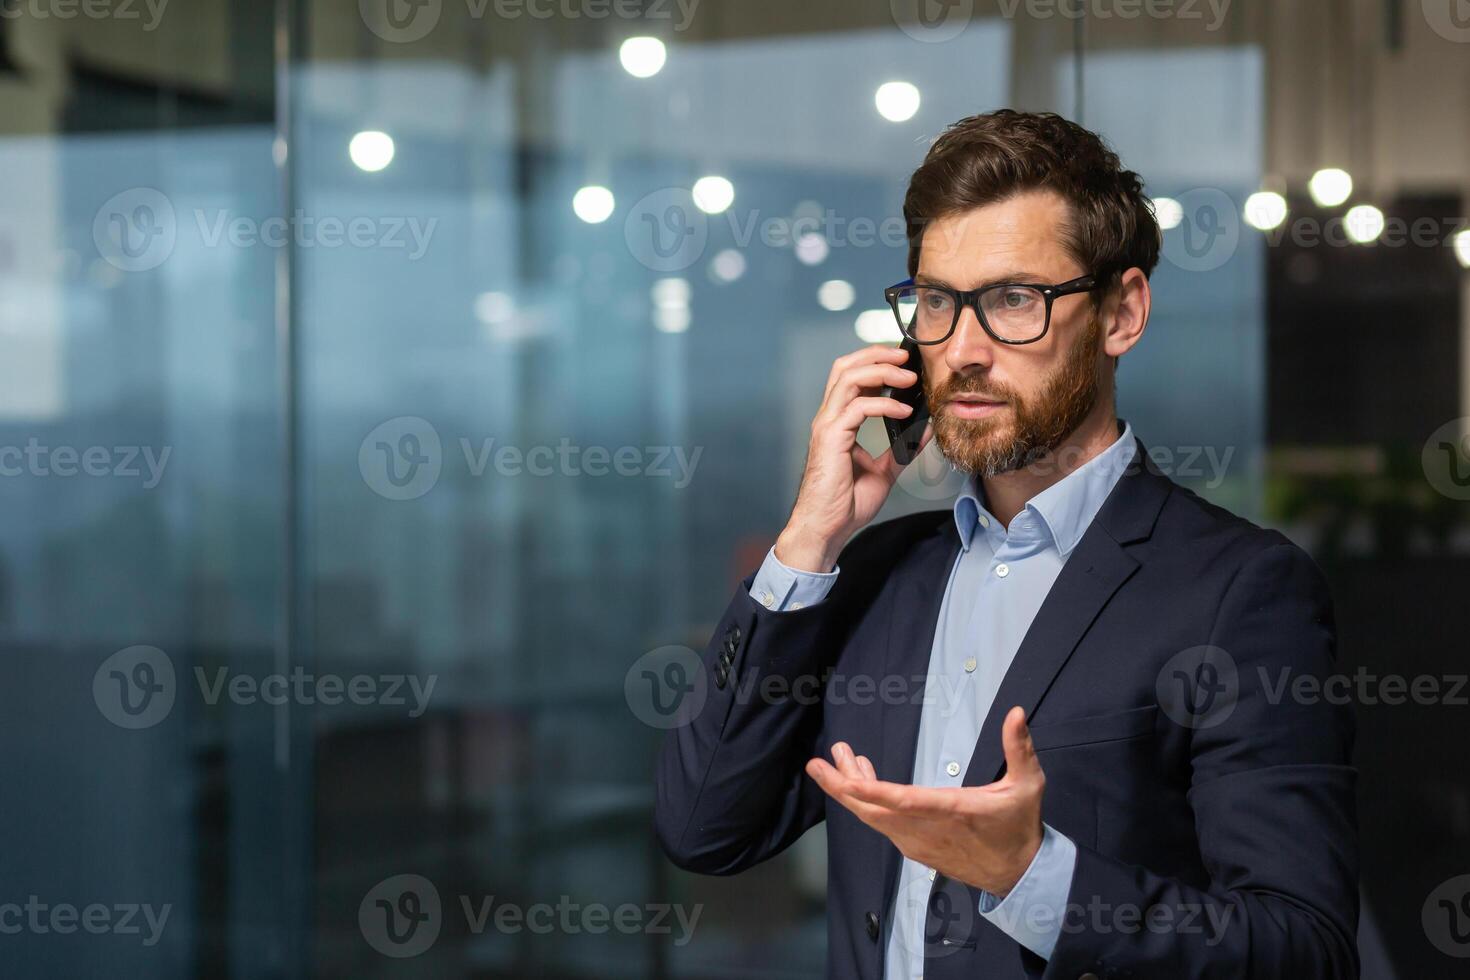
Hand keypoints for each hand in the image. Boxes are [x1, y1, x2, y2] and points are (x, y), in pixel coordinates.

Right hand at [775, 344, 931, 572]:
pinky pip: (858, 407)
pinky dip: (884, 404)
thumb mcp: (883, 472)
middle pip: (846, 366)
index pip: (851, 376)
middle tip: (906, 356)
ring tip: (908, 377)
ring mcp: (827, 426)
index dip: (876, 362)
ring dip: (882, 371)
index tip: (903, 361)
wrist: (826, 528)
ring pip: (849, 378)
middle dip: (877, 354)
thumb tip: (924, 430)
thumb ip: (902, 450)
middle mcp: (829, 418)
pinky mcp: (831, 438)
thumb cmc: (845, 504)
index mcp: (838, 422)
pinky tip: (903, 412)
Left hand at [805, 706, 1044, 897]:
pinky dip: (867, 801)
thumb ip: (1019, 748)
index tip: (844, 779)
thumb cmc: (1019, 827)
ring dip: (852, 789)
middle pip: (873, 811)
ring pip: (874, 817)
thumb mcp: (1028, 784)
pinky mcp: (915, 848)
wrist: (1017, 875)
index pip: (905, 801)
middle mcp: (928, 829)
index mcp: (952, 810)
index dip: (872, 790)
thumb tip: (1015, 712)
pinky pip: (882, 824)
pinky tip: (862, 778)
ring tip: (839, 757)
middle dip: (841, 786)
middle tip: (818, 763)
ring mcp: (918, 841)